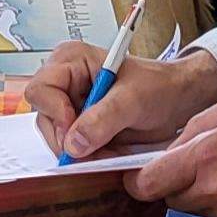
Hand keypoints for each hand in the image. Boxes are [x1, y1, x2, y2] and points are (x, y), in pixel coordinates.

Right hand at [25, 41, 216, 158]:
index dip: (55, 114)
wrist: (175, 100)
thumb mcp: (133, 100)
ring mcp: (69, 104)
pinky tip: (109, 151)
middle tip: (96, 149)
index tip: (76, 133)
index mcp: (71, 60)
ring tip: (110, 148)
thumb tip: (73, 143)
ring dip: (81, 151)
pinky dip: (88, 155)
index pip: (41, 89)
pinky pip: (70, 148)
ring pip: (55, 137)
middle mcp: (64, 80)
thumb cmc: (158, 87)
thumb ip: (102, 119)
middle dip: (69, 139)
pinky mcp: (77, 125)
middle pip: (44, 118)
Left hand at [131, 93, 216, 216]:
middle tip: (192, 169)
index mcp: (207, 155)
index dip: (138, 180)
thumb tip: (166, 153)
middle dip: (173, 187)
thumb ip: (191, 130)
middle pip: (168, 202)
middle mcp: (216, 192)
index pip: (147, 184)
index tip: (142, 175)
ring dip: (195, 202)